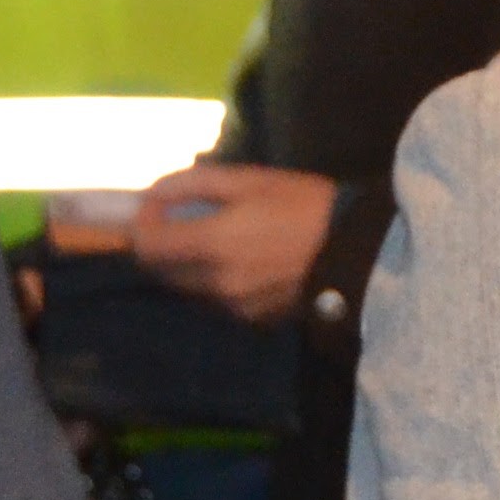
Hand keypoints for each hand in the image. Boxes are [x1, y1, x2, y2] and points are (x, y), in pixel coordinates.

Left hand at [130, 165, 343, 325]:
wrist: (356, 250)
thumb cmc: (305, 205)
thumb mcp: (249, 180)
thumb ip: (194, 184)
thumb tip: (155, 193)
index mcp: (211, 244)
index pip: (146, 246)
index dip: (142, 224)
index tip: (159, 207)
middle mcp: (214, 283)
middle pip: (160, 271)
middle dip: (163, 245)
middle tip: (186, 220)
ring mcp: (232, 306)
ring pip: (186, 288)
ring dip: (187, 265)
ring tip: (217, 240)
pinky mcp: (251, 319)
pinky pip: (214, 301)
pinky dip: (213, 281)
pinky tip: (242, 262)